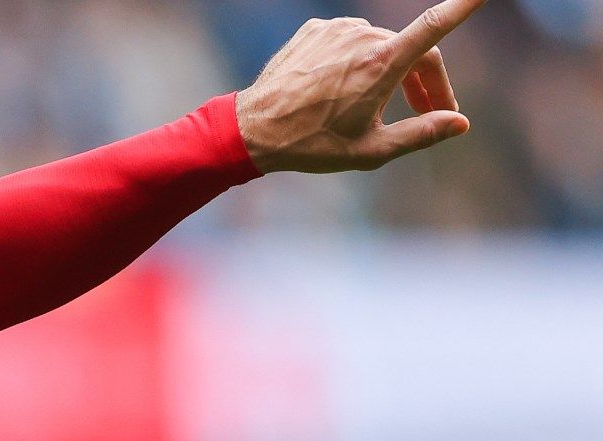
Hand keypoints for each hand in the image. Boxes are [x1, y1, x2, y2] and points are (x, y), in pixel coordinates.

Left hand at [235, 0, 483, 173]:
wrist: (252, 130)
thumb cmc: (313, 144)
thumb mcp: (372, 150)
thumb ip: (421, 134)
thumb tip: (459, 123)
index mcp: (382, 62)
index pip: (435, 28)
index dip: (463, 6)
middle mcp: (362, 37)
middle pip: (412, 52)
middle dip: (426, 82)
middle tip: (431, 112)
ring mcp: (336, 30)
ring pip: (380, 46)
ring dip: (391, 71)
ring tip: (383, 107)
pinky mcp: (314, 30)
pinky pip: (348, 42)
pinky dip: (357, 62)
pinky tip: (345, 90)